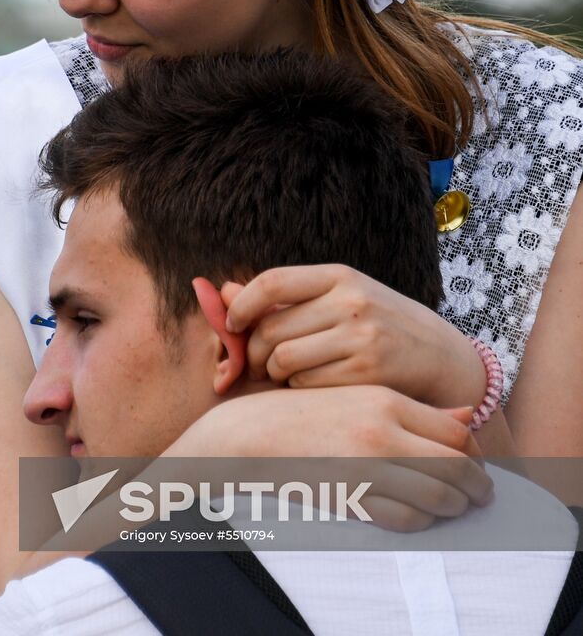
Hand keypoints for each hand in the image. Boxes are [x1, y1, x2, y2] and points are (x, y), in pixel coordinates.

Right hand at [178, 384, 492, 531]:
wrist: (251, 435)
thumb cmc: (305, 411)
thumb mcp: (358, 393)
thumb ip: (411, 406)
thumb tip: (463, 416)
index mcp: (385, 400)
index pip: (457, 431)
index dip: (477, 452)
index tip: (479, 462)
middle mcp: (382, 433)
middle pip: (457, 466)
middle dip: (477, 486)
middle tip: (481, 494)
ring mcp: (367, 469)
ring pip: (437, 497)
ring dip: (455, 506)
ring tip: (456, 506)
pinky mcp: (353, 500)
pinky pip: (406, 520)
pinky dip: (422, 521)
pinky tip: (421, 515)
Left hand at [223, 265, 486, 408]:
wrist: (442, 359)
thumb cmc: (379, 327)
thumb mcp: (339, 299)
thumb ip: (285, 298)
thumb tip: (222, 292)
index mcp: (339, 275)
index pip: (272, 282)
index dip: (241, 305)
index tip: (232, 323)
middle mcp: (350, 301)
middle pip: (270, 329)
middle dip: (253, 351)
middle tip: (257, 364)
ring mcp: (361, 337)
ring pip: (284, 360)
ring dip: (276, 373)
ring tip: (289, 373)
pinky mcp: (368, 372)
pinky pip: (307, 385)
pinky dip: (300, 389)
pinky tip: (316, 385)